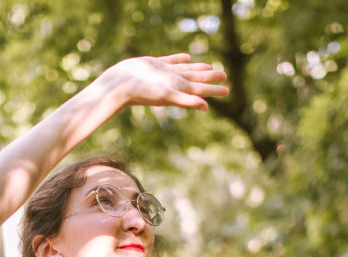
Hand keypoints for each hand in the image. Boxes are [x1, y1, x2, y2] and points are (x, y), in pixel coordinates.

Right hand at [99, 54, 228, 110]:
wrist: (120, 84)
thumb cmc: (143, 92)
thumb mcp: (167, 96)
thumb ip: (187, 101)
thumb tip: (206, 107)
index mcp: (179, 89)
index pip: (201, 89)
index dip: (214, 89)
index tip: (227, 90)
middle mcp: (173, 81)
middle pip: (196, 79)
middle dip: (210, 78)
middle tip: (224, 76)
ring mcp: (164, 73)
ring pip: (185, 70)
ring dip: (197, 68)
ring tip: (209, 66)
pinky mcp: (154, 65)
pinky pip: (171, 60)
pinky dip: (179, 59)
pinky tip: (186, 57)